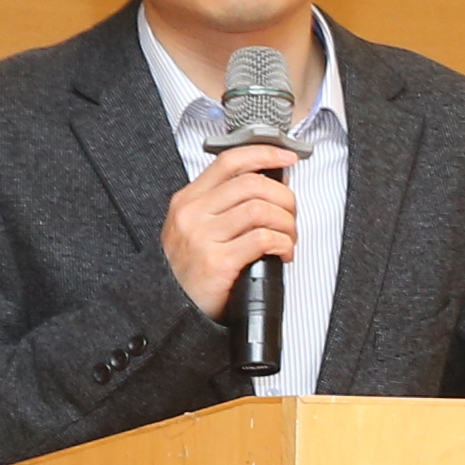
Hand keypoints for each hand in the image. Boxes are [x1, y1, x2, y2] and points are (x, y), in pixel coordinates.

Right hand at [164, 143, 301, 317]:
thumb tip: (270, 185)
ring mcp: (202, 237)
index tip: (288, 158)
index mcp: (188, 200)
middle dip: (284, 198)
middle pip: (252, 184)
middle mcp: (192, 214)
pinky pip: (263, 240)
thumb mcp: (195, 228)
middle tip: (290, 215)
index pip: (229, 162)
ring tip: (288, 238)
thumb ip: (223, 205)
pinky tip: (283, 253)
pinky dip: (283, 244)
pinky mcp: (217, 262)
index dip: (264, 155)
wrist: (173, 309)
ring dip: (286, 223)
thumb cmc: (190, 270)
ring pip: (261, 210)